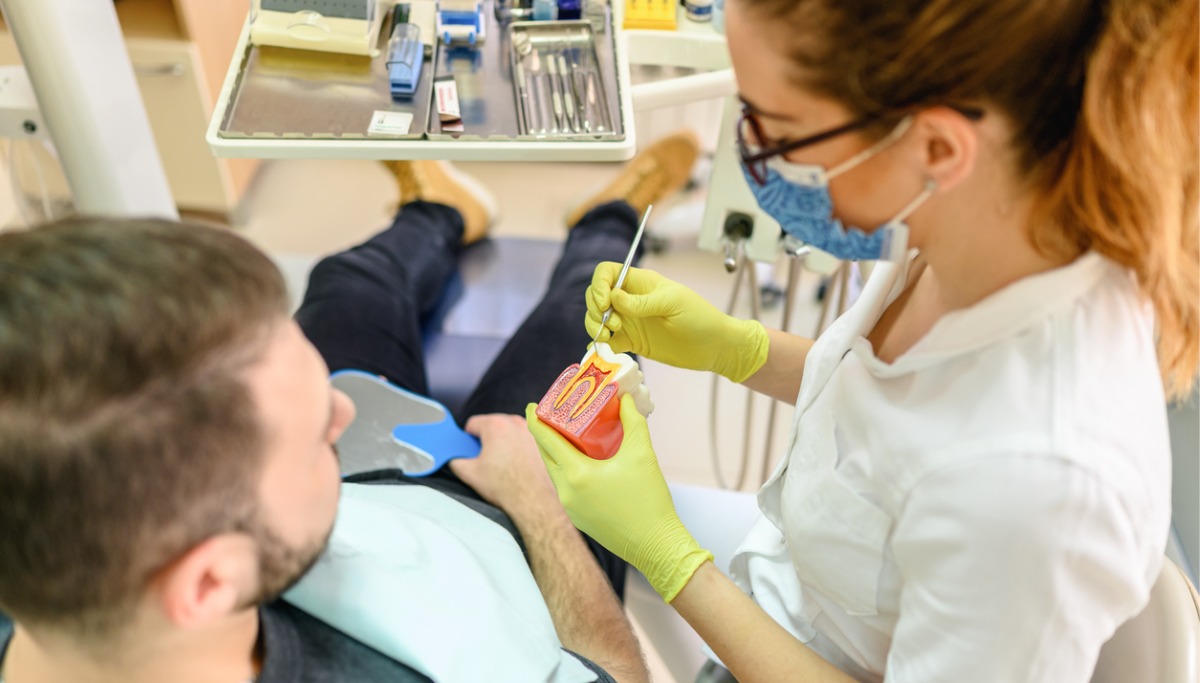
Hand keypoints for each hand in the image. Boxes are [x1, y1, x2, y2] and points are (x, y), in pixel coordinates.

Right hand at [450, 414, 562, 520]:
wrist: (533, 499)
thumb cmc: (507, 487)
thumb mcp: (469, 473)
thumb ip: (455, 459)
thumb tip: (454, 456)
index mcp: (496, 425)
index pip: (472, 424)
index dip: (467, 439)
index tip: (470, 451)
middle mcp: (515, 422)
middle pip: (490, 424)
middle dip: (485, 439)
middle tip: (485, 459)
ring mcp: (529, 430)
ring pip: (506, 430)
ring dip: (501, 442)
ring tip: (502, 463)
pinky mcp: (540, 440)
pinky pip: (520, 437)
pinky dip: (515, 445)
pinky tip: (515, 463)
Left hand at [526, 396, 711, 601]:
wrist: (656, 545)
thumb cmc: (649, 500)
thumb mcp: (642, 453)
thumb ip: (632, 420)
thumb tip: (625, 398)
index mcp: (576, 474)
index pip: (546, 440)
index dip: (536, 420)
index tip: (533, 405)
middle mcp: (566, 492)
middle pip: (546, 456)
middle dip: (544, 435)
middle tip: (549, 416)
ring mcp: (570, 508)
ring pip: (555, 473)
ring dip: (555, 454)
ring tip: (565, 437)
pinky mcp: (579, 519)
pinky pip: (565, 489)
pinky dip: (567, 472)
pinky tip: (580, 464)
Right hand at [585, 263, 769, 382]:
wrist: (715, 347)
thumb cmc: (700, 318)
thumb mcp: (673, 304)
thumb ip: (642, 302)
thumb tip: (613, 298)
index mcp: (641, 283)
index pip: (608, 273)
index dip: (599, 285)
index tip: (605, 304)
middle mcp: (631, 300)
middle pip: (597, 295)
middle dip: (595, 308)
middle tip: (614, 323)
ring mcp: (630, 321)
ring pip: (598, 317)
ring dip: (595, 326)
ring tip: (610, 336)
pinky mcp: (632, 341)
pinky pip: (607, 340)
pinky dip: (601, 344)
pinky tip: (606, 349)